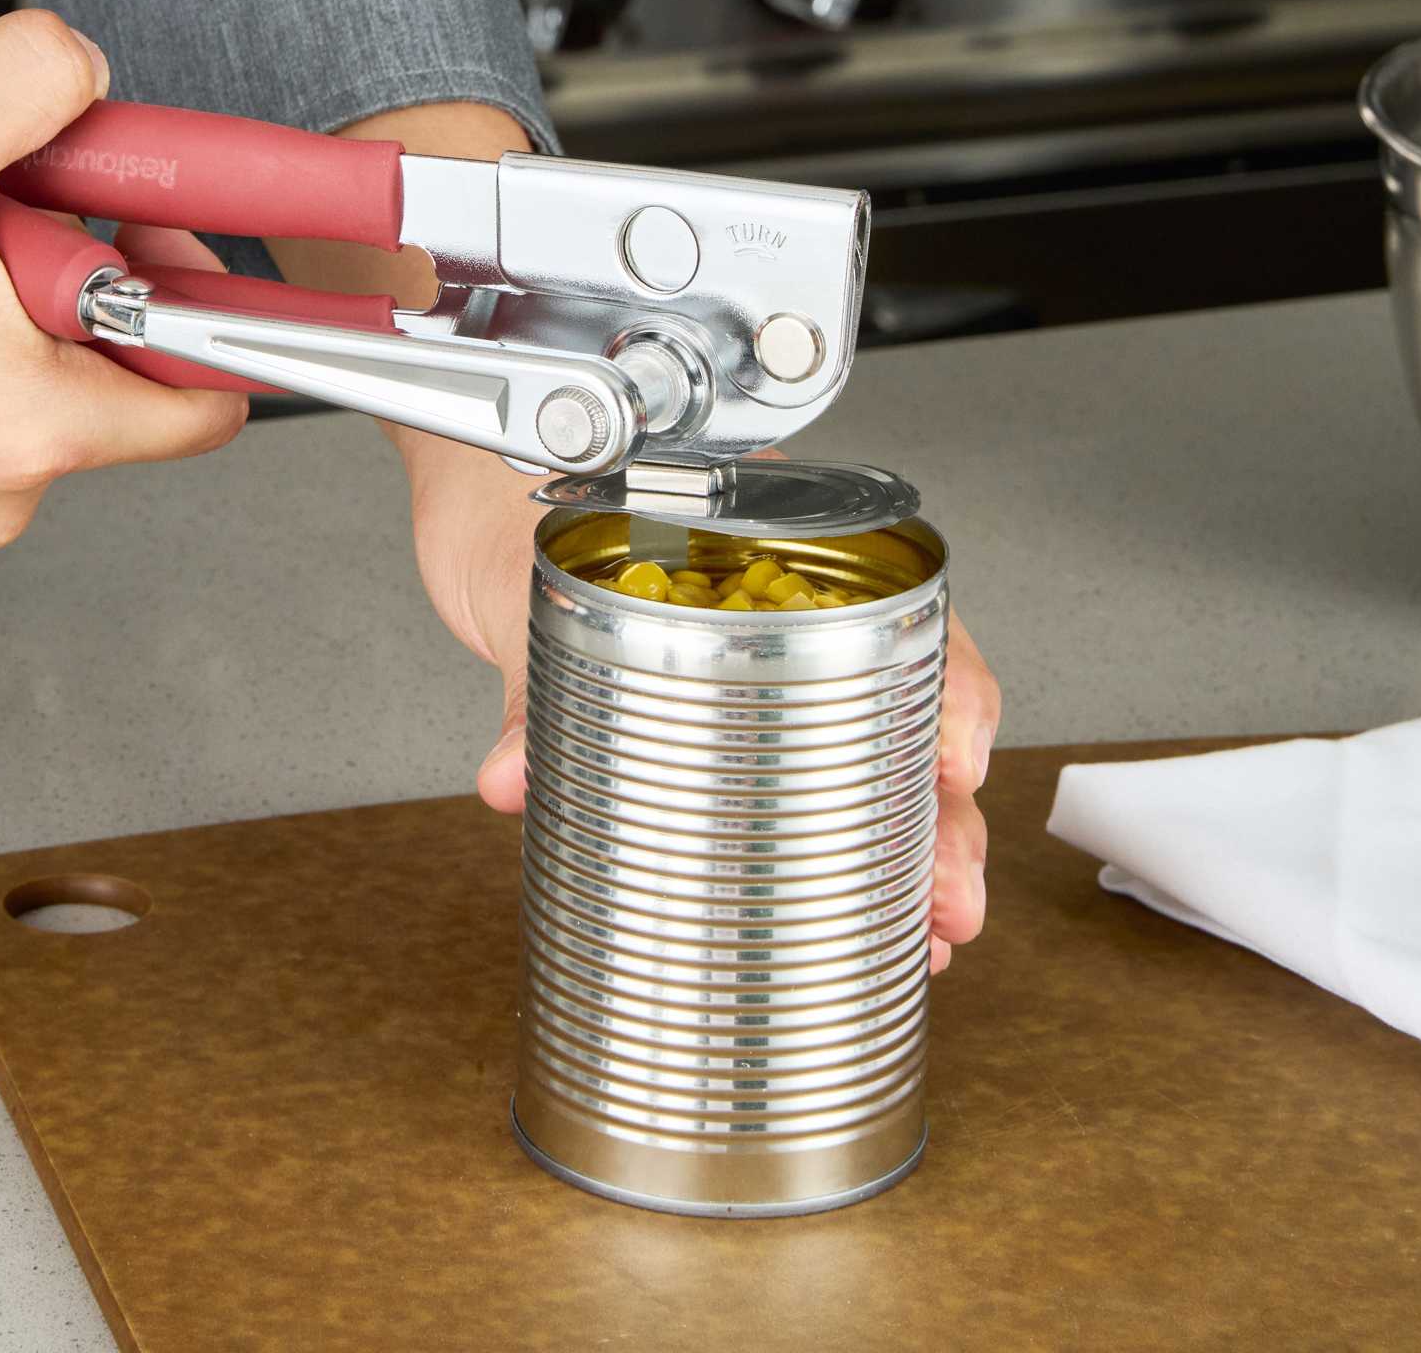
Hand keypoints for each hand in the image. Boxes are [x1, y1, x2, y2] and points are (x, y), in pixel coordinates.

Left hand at [398, 431, 1000, 972]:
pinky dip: (821, 846)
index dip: (945, 689)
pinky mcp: (705, 711)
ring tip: (923, 931)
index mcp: (765, 539)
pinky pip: (785, 778)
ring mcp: (753, 655)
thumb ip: (527, 681)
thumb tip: (515, 777)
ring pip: (861, 751)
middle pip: (898, 705)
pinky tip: (847, 909)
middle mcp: (780, 598)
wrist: (466, 489)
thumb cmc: (507, 491)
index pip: (894, 606)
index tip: (953, 767)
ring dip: (898, 845)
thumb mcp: (523, 580)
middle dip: (937, 811)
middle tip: (948, 900)